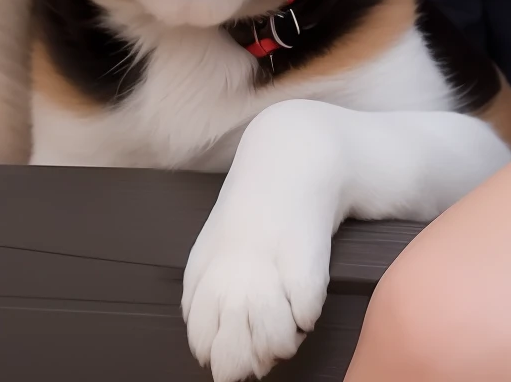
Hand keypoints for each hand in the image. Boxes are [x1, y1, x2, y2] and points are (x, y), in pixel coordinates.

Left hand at [182, 108, 336, 381]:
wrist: (300, 150)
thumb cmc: (264, 204)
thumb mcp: (225, 242)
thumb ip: (214, 290)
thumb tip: (219, 353)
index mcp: (207, 264)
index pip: (201, 334)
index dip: (220, 355)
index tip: (238, 355)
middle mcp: (231, 264)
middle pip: (230, 346)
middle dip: (248, 363)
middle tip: (266, 357)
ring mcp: (265, 259)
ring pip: (268, 337)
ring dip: (281, 345)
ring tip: (291, 331)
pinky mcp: (302, 251)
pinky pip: (304, 311)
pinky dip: (307, 316)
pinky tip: (309, 301)